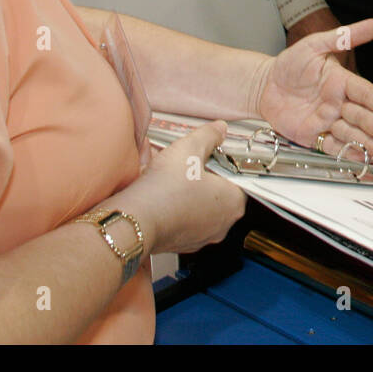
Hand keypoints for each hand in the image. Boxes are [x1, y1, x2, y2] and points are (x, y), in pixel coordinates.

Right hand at [117, 121, 245, 254]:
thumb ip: (208, 135)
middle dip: (204, 174)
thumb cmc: (164, 191)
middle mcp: (223, 223)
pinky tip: (163, 193)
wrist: (134, 222)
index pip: (238, 176)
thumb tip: (219, 128)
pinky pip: (184, 217)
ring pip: (201, 204)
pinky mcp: (183, 242)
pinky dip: (176, 205)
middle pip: (220, 190)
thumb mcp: (189, 149)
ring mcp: (203, 236)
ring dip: (189, 189)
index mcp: (234, 202)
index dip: (223, 160)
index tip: (209, 153)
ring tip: (172, 176)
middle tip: (188, 163)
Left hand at [258, 18, 372, 160]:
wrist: (262, 85)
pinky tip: (364, 159)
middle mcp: (338, 103)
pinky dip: (349, 154)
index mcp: (342, 83)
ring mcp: (327, 121)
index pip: (368, 95)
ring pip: (353, 134)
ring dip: (371, 145)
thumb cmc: (288, 65)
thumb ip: (343, 36)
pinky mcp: (314, 136)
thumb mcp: (314, 45)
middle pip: (364, 118)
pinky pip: (334, 146)